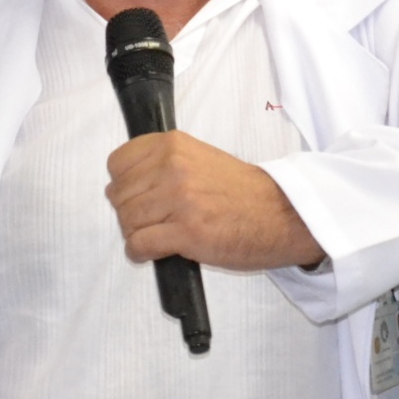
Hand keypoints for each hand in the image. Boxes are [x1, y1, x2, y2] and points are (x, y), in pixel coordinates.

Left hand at [105, 131, 323, 271]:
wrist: (281, 214)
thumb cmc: (243, 191)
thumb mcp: (200, 157)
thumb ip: (164, 163)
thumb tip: (129, 184)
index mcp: (173, 145)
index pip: (117, 164)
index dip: (124, 184)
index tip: (137, 195)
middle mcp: (172, 167)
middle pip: (119, 196)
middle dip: (130, 213)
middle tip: (151, 221)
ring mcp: (179, 199)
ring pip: (127, 221)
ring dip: (136, 234)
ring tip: (156, 236)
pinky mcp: (186, 232)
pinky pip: (139, 245)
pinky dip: (139, 253)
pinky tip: (153, 253)